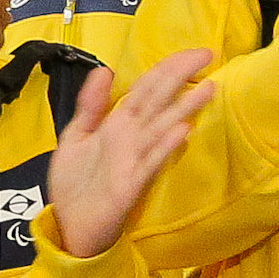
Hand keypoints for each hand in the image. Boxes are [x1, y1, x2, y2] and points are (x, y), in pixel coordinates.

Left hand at [47, 48, 215, 256]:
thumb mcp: (75, 136)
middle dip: (181, 75)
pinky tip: (183, 131)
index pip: (147, 87)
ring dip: (185, 108)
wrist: (69, 225)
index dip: (168, 67)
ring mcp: (135, 159)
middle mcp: (132, 137)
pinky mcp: (132, 184)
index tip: (194, 52)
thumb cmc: (76, 184)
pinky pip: (152, 162)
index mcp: (118, 123)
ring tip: (209, 88)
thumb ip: (90, 105)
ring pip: (163, 127)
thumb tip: (105, 69)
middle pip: (159, 99)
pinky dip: (166, 147)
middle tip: (208, 54)